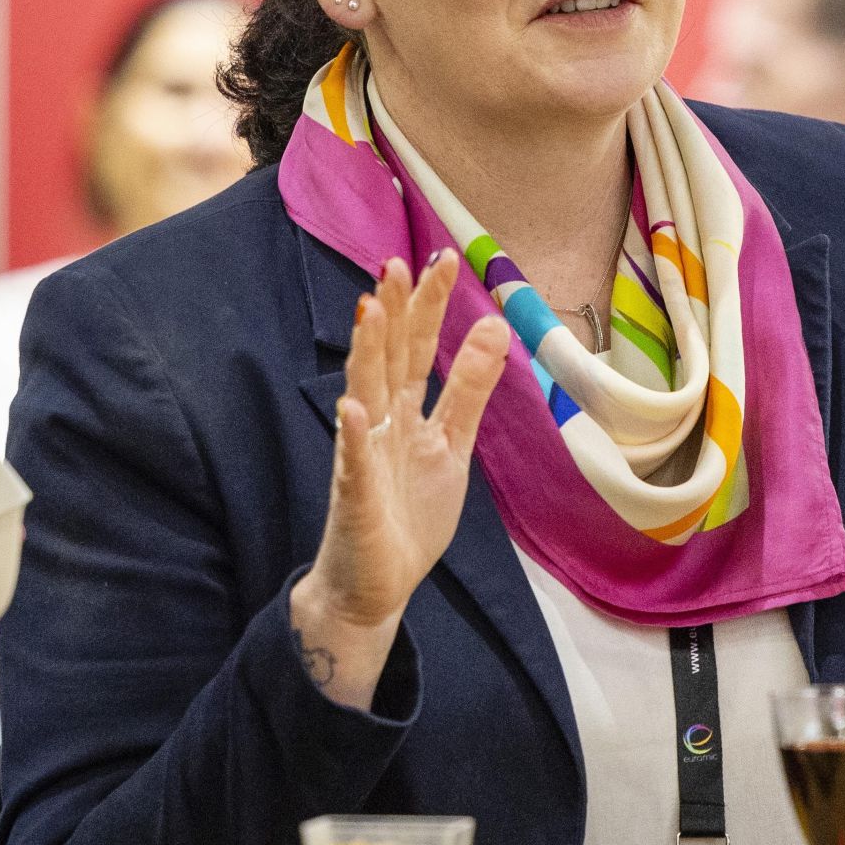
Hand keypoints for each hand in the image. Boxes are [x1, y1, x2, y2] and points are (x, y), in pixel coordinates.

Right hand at [290, 257, 506, 706]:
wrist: (373, 586)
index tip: (444, 258)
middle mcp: (379, 425)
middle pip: (388, 359)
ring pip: (364, 395)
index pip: (416, 348)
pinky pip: (351, 464)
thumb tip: (493, 326)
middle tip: (398, 260)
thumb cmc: (407, 513)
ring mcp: (363, 458)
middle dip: (394, 312)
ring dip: (366, 353)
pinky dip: (351, 436)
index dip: (429, 307)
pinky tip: (352, 409)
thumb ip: (468, 389)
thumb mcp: (451, 445)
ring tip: (370, 307)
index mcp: (404, 412)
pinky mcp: (354, 498)